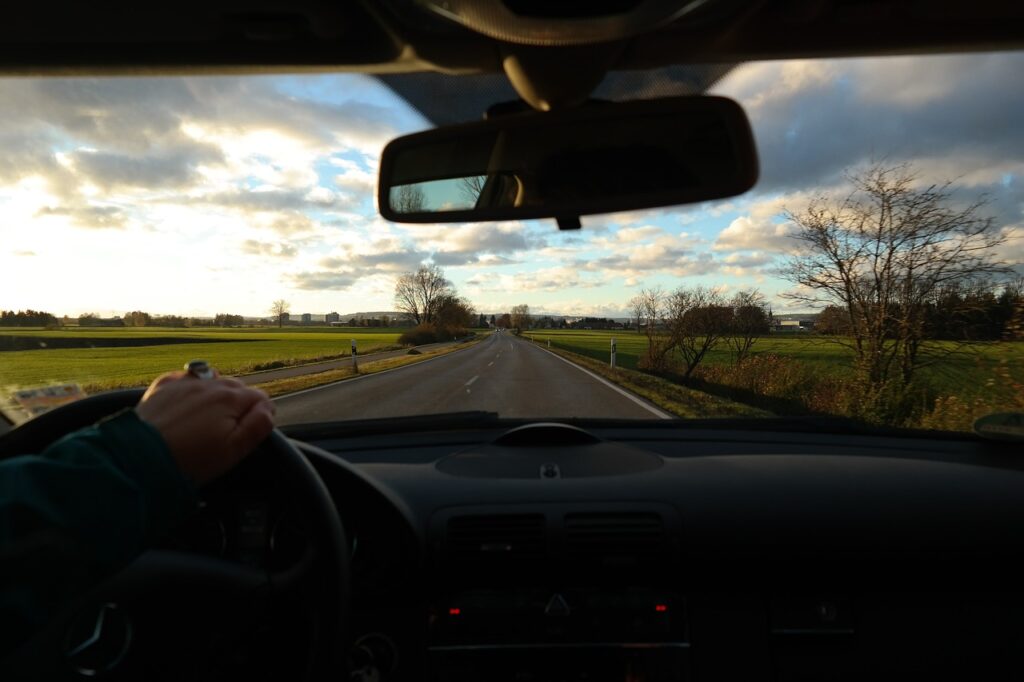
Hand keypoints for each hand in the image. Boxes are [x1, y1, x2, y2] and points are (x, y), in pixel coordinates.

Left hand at [135, 371, 275, 484]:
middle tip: (227, 432)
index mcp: (231, 398)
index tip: (249, 433)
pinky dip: (192, 388)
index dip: (260, 416)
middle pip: (238, 388)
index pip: (261, 398)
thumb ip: (258, 426)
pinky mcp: (164, 387)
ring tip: (208, 420)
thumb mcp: (234, 450)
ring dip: (217, 396)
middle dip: (239, 405)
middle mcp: (210, 384)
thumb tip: (268, 409)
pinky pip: (186, 378)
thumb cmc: (190, 460)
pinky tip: (188, 404)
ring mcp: (185, 383)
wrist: (140, 458)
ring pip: (214, 381)